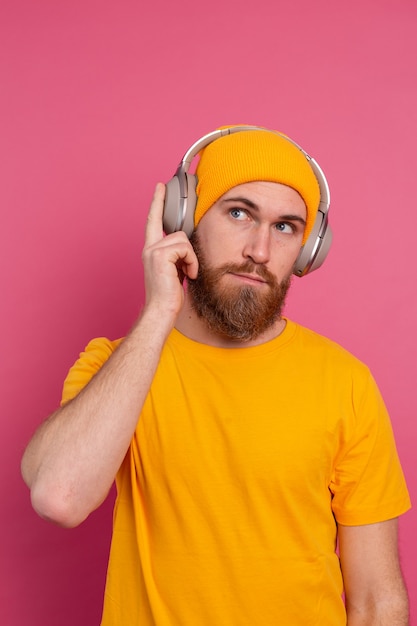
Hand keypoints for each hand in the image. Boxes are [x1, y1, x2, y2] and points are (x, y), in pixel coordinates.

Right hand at [142, 183, 198, 319]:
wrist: (162, 310)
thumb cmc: (169, 295)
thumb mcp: (174, 269)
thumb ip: (177, 254)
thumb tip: (187, 246)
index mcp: (151, 250)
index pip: (153, 220)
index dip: (157, 202)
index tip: (160, 186)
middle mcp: (149, 248)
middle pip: (177, 232)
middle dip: (188, 252)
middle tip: (187, 271)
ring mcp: (153, 250)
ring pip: (183, 240)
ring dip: (191, 259)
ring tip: (186, 274)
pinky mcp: (160, 255)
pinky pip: (185, 248)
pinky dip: (191, 262)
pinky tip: (188, 274)